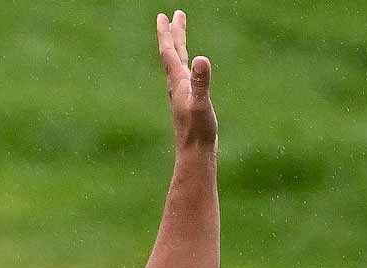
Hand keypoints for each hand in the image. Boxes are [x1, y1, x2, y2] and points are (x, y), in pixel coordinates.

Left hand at [157, 10, 215, 152]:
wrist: (195, 153)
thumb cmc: (198, 131)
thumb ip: (201, 81)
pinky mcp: (189, 103)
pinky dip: (186, 65)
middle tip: (175, 15)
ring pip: (178, 64)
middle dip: (174, 34)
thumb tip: (201, 59)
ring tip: (180, 36)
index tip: (164, 16)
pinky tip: (190, 69)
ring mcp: (182, 94)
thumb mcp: (202, 103)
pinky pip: (185, 76)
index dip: (167, 33)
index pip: (169, 52)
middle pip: (173, 54)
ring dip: (178, 47)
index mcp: (178, 82)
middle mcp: (177, 85)